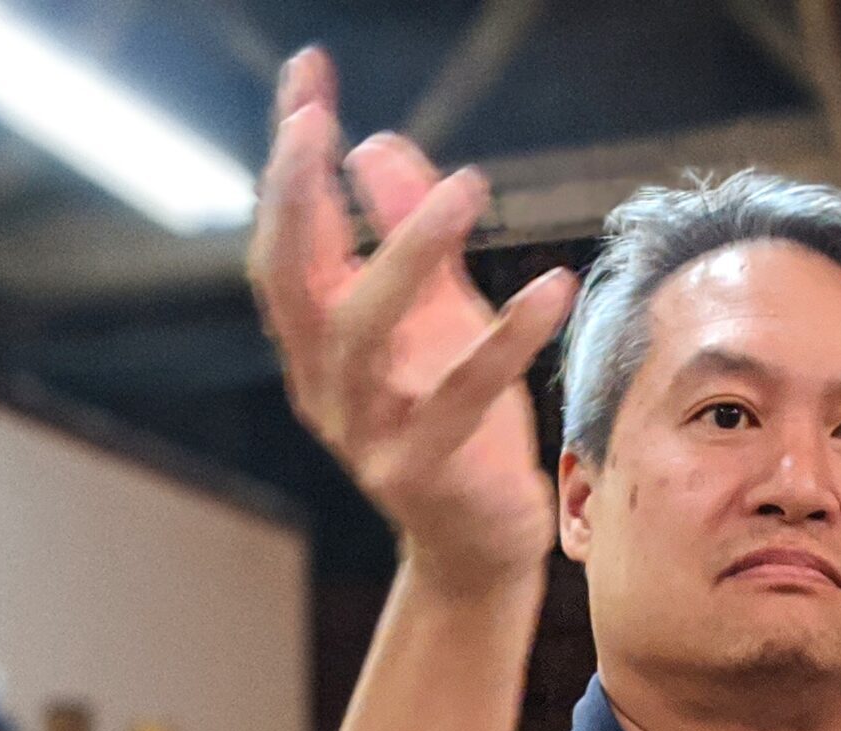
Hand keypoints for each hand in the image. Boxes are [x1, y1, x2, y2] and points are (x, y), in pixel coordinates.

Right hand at [249, 48, 576, 597]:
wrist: (478, 542)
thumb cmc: (456, 421)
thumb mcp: (435, 314)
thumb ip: (405, 232)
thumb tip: (374, 144)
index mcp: (316, 342)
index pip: (287, 236)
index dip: (291, 159)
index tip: (307, 77)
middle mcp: (323, 383)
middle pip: (289, 280)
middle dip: (297, 196)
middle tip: (321, 121)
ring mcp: (365, 431)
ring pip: (363, 333)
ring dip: (408, 253)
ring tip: (464, 187)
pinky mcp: (423, 469)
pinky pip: (461, 396)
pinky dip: (507, 339)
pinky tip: (552, 285)